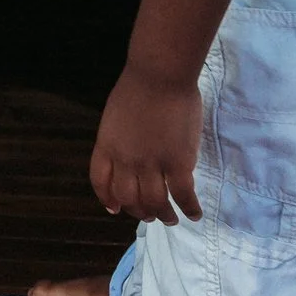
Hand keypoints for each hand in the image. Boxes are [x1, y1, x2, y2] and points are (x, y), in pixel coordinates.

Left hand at [91, 69, 203, 223]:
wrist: (159, 76)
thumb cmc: (138, 87)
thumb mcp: (115, 115)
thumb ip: (119, 137)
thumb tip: (127, 150)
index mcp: (107, 146)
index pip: (101, 181)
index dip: (107, 198)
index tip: (115, 208)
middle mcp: (125, 161)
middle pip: (128, 197)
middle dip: (138, 211)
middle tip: (149, 215)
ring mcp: (151, 164)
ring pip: (154, 203)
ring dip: (163, 215)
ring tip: (171, 219)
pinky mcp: (178, 163)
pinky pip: (183, 195)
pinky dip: (189, 208)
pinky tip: (195, 213)